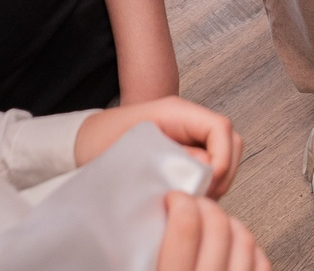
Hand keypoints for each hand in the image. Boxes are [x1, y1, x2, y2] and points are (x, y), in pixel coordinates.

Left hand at [75, 94, 241, 196]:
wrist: (83, 143)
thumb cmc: (102, 142)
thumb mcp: (135, 151)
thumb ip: (173, 158)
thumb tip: (207, 168)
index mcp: (177, 112)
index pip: (221, 127)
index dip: (223, 156)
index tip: (209, 181)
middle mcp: (188, 122)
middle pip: (231, 141)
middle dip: (225, 171)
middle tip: (205, 196)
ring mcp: (189, 137)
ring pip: (225, 156)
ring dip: (218, 180)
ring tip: (195, 200)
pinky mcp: (186, 153)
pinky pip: (211, 167)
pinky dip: (207, 185)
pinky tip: (188, 199)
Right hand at [158, 194, 267, 270]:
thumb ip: (149, 251)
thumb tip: (150, 224)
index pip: (186, 227)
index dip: (181, 202)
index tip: (175, 198)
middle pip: (218, 226)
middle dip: (205, 206)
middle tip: (194, 205)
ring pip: (244, 239)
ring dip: (229, 223)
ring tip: (213, 224)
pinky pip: (261, 262)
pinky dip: (249, 248)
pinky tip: (233, 248)